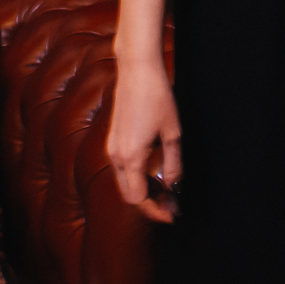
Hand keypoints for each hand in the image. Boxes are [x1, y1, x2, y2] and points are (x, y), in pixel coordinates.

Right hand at [107, 56, 182, 222]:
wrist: (136, 69)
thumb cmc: (157, 97)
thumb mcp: (173, 133)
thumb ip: (173, 165)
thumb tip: (174, 187)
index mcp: (131, 158)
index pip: (139, 199)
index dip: (156, 211)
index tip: (173, 214)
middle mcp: (116, 156)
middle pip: (128, 195)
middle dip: (149, 205)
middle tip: (171, 205)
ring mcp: (111, 148)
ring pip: (124, 183)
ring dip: (142, 192)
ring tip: (165, 191)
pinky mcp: (112, 140)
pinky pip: (121, 170)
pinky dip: (135, 178)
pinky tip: (152, 173)